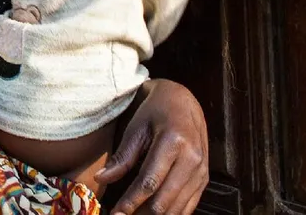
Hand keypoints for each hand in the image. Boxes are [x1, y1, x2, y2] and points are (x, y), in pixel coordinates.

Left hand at [95, 79, 208, 214]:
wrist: (183, 102)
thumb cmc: (156, 111)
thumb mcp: (136, 128)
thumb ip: (122, 157)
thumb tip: (101, 179)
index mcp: (174, 142)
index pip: (149, 182)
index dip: (131, 202)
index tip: (115, 214)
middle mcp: (192, 159)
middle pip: (165, 200)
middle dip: (141, 214)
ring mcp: (201, 171)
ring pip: (177, 208)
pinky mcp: (204, 179)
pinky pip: (189, 206)